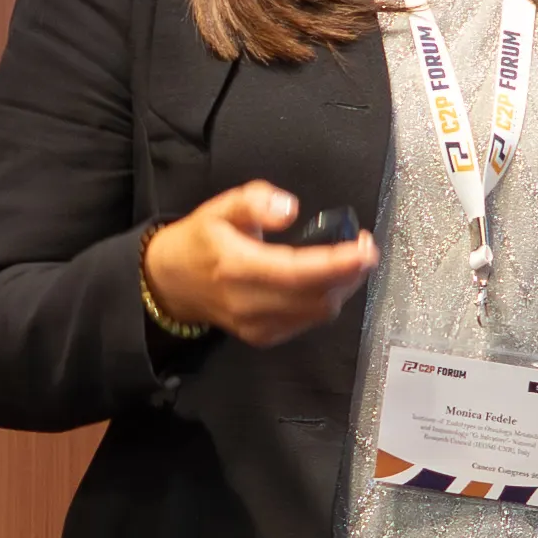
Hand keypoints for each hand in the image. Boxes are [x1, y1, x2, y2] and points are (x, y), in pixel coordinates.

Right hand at [143, 182, 380, 347]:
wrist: (172, 284)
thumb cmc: (201, 241)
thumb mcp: (220, 207)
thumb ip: (254, 200)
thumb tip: (290, 209)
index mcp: (236, 268)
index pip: (297, 273)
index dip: (337, 264)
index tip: (365, 249)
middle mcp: (248, 304)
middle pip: (316, 298)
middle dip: (350, 274)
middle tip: (364, 248)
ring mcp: (257, 326)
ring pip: (317, 313)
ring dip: (342, 288)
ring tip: (350, 261)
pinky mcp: (263, 337)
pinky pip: (308, 321)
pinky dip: (325, 300)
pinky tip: (327, 280)